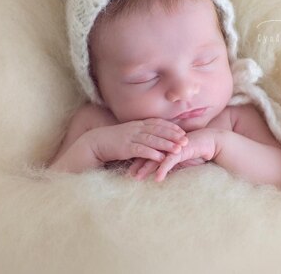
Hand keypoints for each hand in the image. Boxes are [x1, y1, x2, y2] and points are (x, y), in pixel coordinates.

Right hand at [49, 118, 187, 172]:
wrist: (95, 143)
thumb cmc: (113, 140)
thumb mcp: (129, 133)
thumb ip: (141, 133)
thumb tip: (154, 137)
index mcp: (137, 124)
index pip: (158, 123)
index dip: (171, 127)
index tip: (182, 131)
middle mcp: (136, 128)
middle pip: (158, 130)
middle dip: (173, 135)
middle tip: (186, 140)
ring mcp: (131, 137)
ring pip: (152, 139)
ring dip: (166, 144)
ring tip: (178, 149)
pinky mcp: (125, 148)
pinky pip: (141, 150)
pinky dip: (152, 153)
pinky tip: (161, 157)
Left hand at [128, 128, 216, 181]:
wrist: (210, 142)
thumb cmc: (195, 149)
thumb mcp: (180, 157)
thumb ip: (170, 162)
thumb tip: (159, 171)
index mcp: (164, 143)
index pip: (148, 151)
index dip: (138, 159)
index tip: (129, 168)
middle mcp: (166, 143)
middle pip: (148, 154)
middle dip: (137, 164)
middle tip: (129, 174)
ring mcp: (173, 146)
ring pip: (156, 158)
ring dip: (146, 168)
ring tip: (137, 178)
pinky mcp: (181, 150)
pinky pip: (170, 161)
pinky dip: (163, 169)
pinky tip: (157, 178)